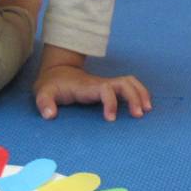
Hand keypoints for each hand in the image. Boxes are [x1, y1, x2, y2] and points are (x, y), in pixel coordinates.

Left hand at [33, 61, 151, 120]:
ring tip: (147, 110)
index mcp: (87, 86)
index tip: (111, 119)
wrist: (57, 71)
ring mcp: (107, 84)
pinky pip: (129, 87)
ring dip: (141, 93)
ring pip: (130, 82)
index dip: (110, 102)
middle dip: (134, 97)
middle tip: (139, 115)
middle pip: (125, 83)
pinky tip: (144, 105)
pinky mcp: (110, 87)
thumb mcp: (43, 93)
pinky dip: (139, 93)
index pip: (106, 89)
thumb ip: (45, 103)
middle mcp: (101, 83)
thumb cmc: (52, 85)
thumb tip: (50, 115)